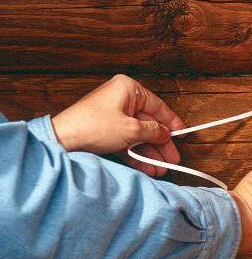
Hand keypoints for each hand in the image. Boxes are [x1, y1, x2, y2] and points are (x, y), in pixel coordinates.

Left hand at [51, 74, 185, 176]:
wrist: (63, 141)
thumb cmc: (93, 127)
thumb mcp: (131, 130)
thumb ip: (153, 131)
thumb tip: (166, 134)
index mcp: (128, 89)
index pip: (158, 105)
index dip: (171, 122)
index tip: (182, 133)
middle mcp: (122, 99)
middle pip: (149, 123)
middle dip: (161, 144)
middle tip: (172, 158)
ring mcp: (114, 114)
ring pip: (139, 135)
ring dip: (150, 153)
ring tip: (161, 169)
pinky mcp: (107, 130)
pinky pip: (128, 141)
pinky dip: (137, 154)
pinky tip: (148, 168)